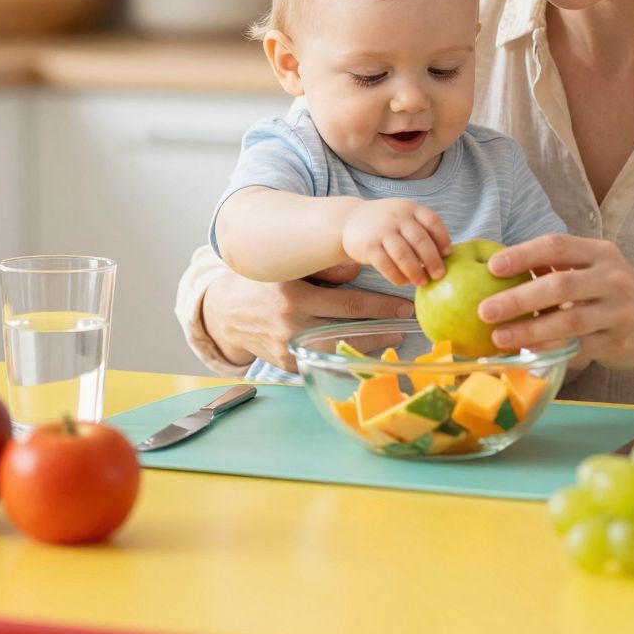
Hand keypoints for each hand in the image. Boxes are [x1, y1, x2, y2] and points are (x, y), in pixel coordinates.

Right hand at [202, 262, 416, 373]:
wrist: (227, 312)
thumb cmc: (264, 283)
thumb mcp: (290, 268)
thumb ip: (324, 269)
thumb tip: (358, 268)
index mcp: (295, 295)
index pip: (348, 304)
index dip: (380, 307)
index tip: (404, 307)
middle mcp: (291, 323)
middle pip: (348, 329)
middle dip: (381, 329)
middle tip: (405, 325)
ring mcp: (288, 348)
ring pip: (338, 349)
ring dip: (368, 346)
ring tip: (390, 338)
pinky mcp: (286, 365)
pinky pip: (321, 361)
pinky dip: (343, 358)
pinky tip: (363, 353)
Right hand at [341, 198, 451, 286]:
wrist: (350, 219)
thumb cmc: (387, 224)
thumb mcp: (404, 216)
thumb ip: (421, 229)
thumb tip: (445, 256)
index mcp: (410, 208)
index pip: (432, 221)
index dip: (443, 238)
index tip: (448, 254)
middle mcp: (396, 216)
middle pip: (419, 240)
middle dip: (432, 260)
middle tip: (439, 275)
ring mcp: (381, 231)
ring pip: (403, 255)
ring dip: (416, 272)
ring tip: (422, 282)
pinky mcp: (368, 247)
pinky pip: (386, 266)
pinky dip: (398, 276)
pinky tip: (404, 282)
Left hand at [476, 235, 633, 372]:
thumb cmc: (614, 297)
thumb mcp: (596, 272)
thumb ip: (559, 267)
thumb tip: (500, 268)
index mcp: (600, 253)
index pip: (557, 245)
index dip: (523, 254)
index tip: (492, 267)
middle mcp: (613, 278)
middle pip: (559, 285)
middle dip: (518, 298)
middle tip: (485, 310)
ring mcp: (619, 311)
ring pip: (569, 321)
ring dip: (529, 330)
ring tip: (498, 337)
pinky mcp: (620, 342)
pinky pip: (580, 348)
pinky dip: (552, 351)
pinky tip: (527, 355)